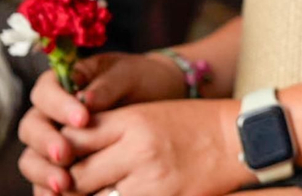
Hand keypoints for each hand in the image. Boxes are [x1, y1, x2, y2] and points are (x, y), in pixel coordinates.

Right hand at [17, 53, 187, 192]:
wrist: (157, 98)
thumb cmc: (140, 80)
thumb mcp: (128, 75)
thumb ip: (107, 85)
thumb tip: (86, 99)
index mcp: (62, 83)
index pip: (45, 93)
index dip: (58, 106)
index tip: (82, 120)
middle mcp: (51, 113)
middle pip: (32, 127)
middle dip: (46, 142)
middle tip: (65, 155)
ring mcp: (53, 139)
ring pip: (32, 156)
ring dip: (43, 171)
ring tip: (64, 183)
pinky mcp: (61, 164)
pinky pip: (45, 178)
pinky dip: (48, 188)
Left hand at [34, 99, 246, 195]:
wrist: (242, 138)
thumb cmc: (195, 124)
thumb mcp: (151, 114)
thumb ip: (112, 130)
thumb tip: (70, 152)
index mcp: (133, 121)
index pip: (72, 139)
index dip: (58, 153)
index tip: (58, 161)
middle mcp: (137, 149)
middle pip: (75, 176)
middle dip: (63, 185)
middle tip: (62, 187)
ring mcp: (150, 180)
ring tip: (86, 192)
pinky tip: (117, 195)